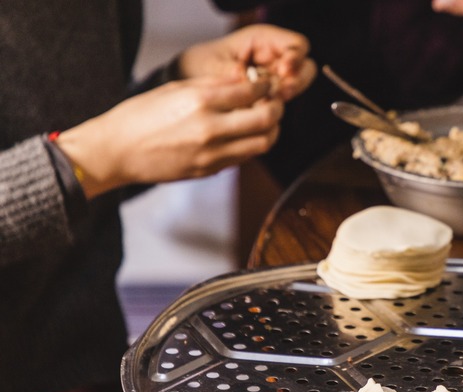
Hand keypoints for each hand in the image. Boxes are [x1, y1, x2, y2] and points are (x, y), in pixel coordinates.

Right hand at [56, 76, 281, 198]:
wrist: (116, 152)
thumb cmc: (140, 117)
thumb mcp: (175, 89)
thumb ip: (213, 85)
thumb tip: (243, 80)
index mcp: (200, 102)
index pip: (251, 92)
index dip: (266, 87)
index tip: (267, 85)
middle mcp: (210, 129)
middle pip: (266, 119)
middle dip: (277, 108)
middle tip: (274, 103)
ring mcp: (212, 154)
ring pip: (262, 143)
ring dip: (271, 131)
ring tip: (265, 122)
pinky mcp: (209, 171)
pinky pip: (244, 158)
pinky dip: (253, 145)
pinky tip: (245, 136)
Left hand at [177, 24, 316, 100]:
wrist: (189, 79)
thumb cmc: (200, 63)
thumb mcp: (212, 65)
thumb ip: (231, 73)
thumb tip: (249, 82)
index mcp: (263, 40)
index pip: (296, 44)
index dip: (296, 58)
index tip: (285, 71)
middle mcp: (274, 58)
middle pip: (305, 67)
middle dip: (297, 80)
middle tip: (282, 91)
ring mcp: (274, 77)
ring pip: (296, 86)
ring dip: (287, 95)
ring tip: (271, 101)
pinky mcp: (270, 95)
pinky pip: (281, 100)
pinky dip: (275, 106)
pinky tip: (262, 110)